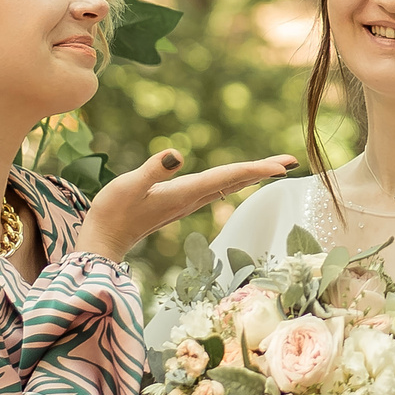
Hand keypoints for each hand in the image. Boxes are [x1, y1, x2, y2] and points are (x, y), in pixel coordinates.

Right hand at [77, 150, 298, 262]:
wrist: (102, 241)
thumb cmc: (111, 212)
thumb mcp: (128, 185)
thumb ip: (152, 170)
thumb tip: (177, 153)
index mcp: (185, 193)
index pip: (229, 177)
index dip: (257, 170)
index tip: (283, 166)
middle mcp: (192, 199)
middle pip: (236, 182)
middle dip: (264, 171)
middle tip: (292, 161)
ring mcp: (187, 203)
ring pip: (228, 186)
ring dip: (252, 176)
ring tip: (275, 167)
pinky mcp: (179, 203)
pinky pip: (216, 188)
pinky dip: (233, 180)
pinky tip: (239, 178)